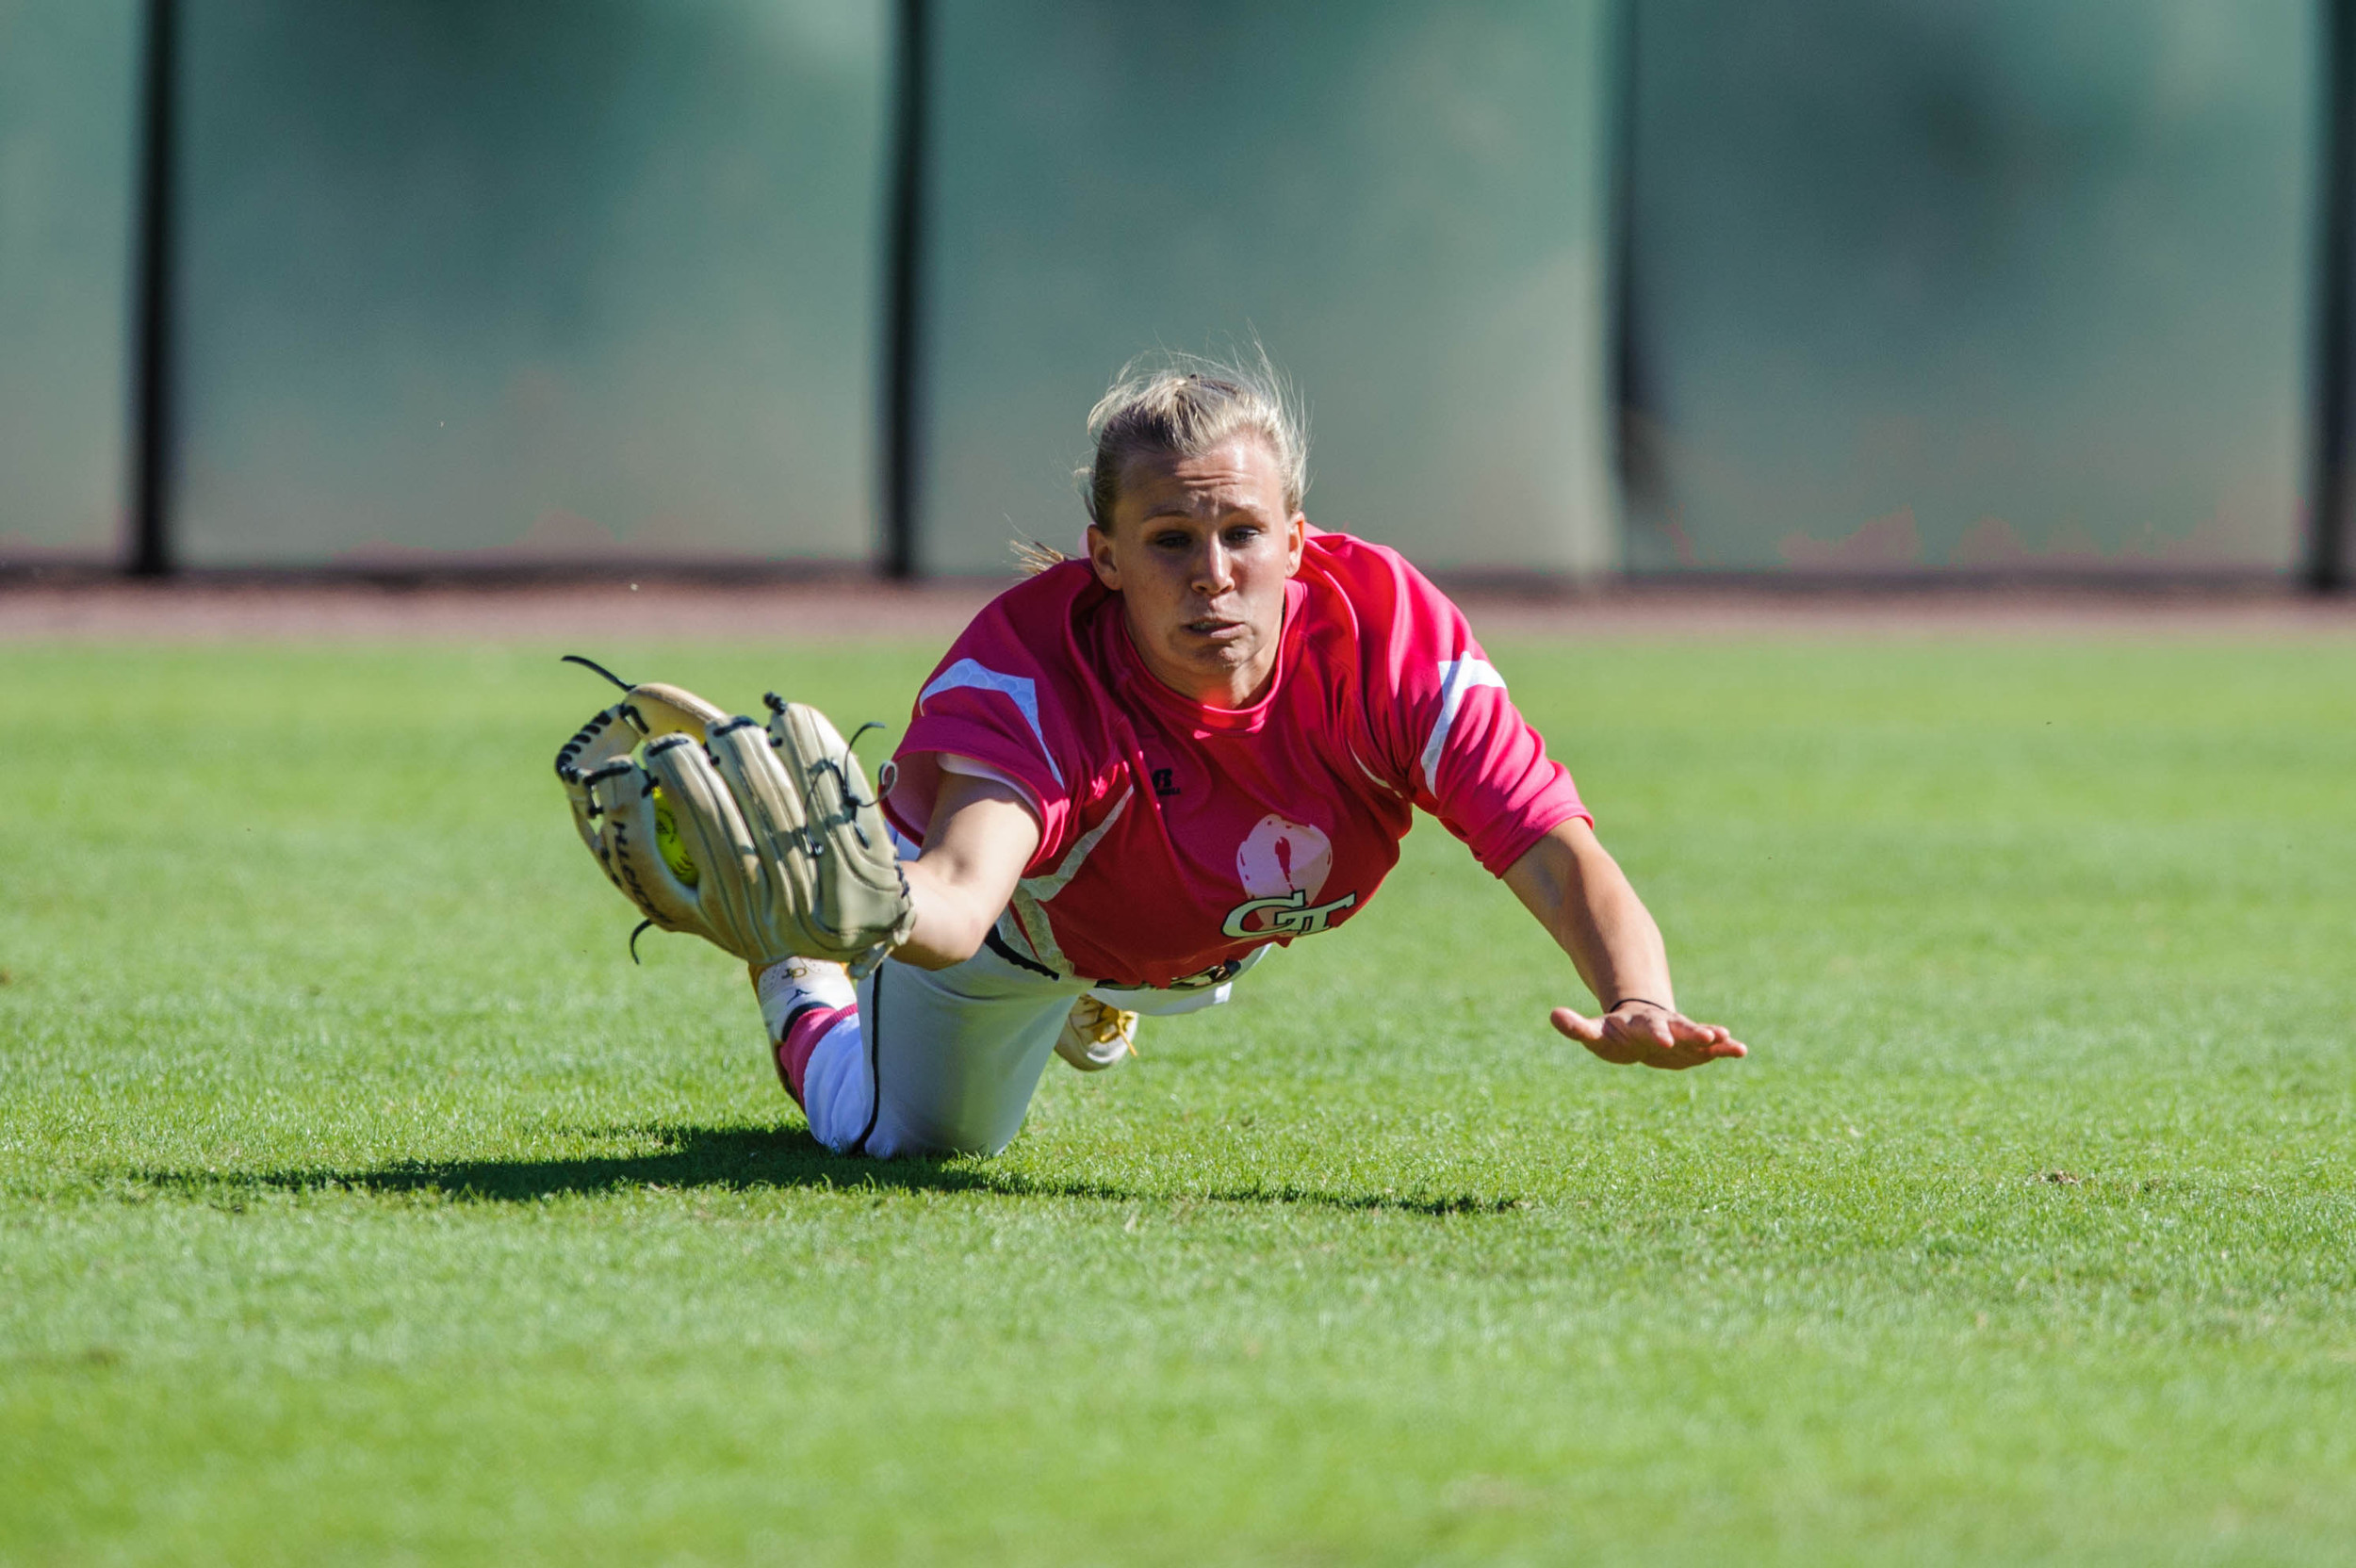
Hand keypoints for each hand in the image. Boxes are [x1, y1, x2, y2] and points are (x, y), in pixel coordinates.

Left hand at [1549, 1001, 1746, 1070]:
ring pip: (1698, 1034)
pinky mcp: (1694, 1045)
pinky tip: (1741, 1050)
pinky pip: (1713, 1046)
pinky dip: (1726, 1048)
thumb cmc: (1614, 1034)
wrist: (1638, 1027)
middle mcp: (1664, 1026)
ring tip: (1732, 1041)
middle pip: (1678, 1028)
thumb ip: (1575, 1027)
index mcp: (1638, 1025)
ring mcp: (1681, 1034)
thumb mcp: (1593, 1033)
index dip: (1656, 1034)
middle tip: (1707, 1036)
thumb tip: (1554, 1014)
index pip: (1647, 1029)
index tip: (1665, 1041)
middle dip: (1690, 1033)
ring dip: (1713, 1037)